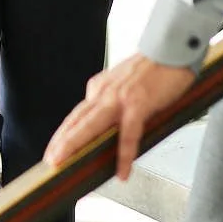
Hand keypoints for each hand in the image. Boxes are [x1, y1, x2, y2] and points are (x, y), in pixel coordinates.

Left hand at [45, 52, 196, 180]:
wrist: (172, 49)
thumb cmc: (154, 70)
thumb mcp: (124, 84)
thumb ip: (111, 101)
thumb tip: (106, 127)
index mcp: (100, 88)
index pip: (76, 115)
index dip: (62, 134)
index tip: (53, 151)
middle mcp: (104, 92)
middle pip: (76, 120)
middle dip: (60, 142)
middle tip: (49, 161)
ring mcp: (120, 98)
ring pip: (91, 125)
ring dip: (75, 145)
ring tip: (65, 163)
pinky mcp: (138, 104)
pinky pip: (128, 134)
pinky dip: (125, 155)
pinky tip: (123, 172)